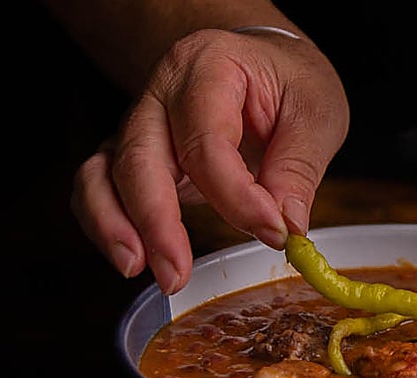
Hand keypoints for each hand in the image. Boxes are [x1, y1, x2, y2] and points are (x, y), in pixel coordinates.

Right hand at [70, 28, 348, 293]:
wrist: (262, 63)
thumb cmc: (288, 82)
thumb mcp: (317, 111)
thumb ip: (300, 167)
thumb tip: (288, 224)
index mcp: (209, 67)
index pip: (207, 141)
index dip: (237, 195)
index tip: (273, 232)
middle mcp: (161, 92)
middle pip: (140, 157)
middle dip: (156, 222)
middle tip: (177, 274)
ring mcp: (140, 123)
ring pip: (104, 172)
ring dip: (115, 226)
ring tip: (140, 270)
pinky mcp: (134, 154)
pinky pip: (99, 187)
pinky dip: (106, 223)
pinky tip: (132, 258)